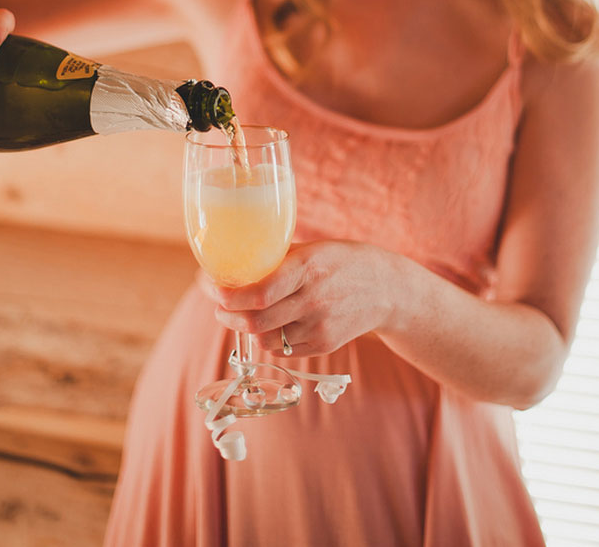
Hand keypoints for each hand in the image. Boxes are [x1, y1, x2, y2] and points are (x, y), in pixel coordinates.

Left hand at [211, 240, 396, 357]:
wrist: (387, 289)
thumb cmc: (341, 261)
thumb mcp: (312, 248)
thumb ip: (276, 259)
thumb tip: (232, 265)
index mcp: (308, 268)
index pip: (258, 293)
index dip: (228, 296)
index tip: (211, 287)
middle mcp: (313, 299)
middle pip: (255, 322)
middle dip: (228, 315)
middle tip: (219, 305)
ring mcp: (320, 326)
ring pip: (265, 340)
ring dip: (247, 328)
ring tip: (242, 314)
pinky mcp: (324, 345)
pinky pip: (283, 350)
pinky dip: (269, 339)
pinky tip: (271, 323)